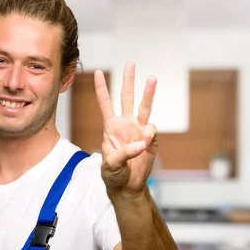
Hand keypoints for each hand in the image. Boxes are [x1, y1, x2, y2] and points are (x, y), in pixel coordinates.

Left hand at [94, 61, 157, 197]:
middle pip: (126, 97)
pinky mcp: (150, 139)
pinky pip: (152, 131)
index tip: (97, 72)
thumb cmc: (113, 175)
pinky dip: (149, 136)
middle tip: (130, 63)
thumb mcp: (110, 166)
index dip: (101, 88)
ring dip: (148, 92)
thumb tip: (140, 143)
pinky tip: (144, 145)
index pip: (105, 103)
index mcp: (110, 127)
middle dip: (128, 80)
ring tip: (152, 78)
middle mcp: (125, 124)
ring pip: (144, 107)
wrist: (128, 186)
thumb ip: (122, 154)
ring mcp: (139, 130)